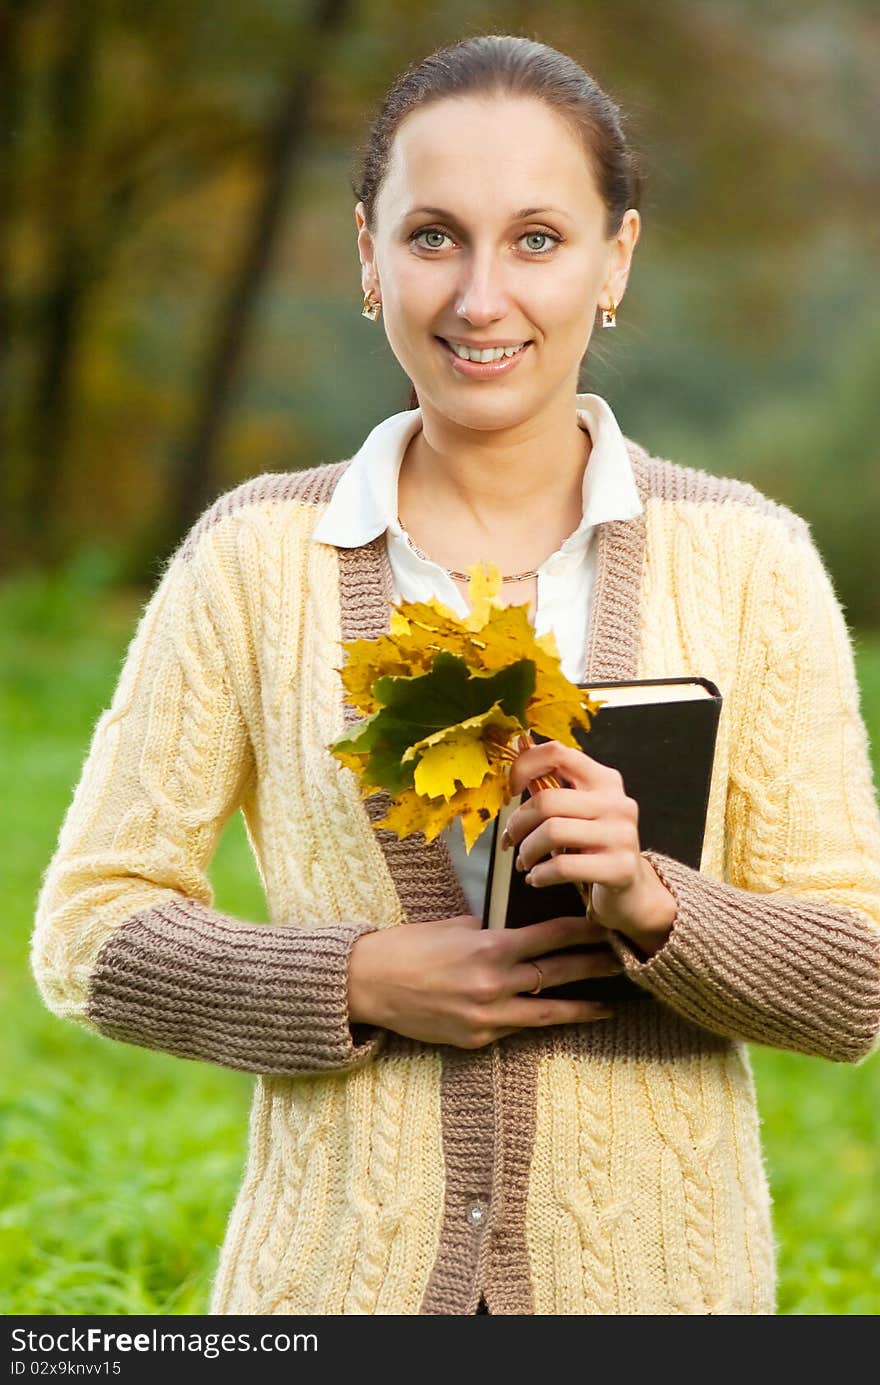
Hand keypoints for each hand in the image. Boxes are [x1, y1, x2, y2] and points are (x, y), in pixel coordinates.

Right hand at [348, 911, 621, 1048]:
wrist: (368, 985)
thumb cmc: (408, 946)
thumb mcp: (454, 926)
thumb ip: (491, 931)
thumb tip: (519, 931)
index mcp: (489, 947)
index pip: (551, 936)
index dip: (583, 931)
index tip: (604, 925)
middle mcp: (493, 984)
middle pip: (558, 974)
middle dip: (594, 966)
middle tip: (623, 962)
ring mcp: (486, 1016)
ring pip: (548, 1013)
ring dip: (581, 1007)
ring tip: (608, 1006)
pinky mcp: (476, 1040)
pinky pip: (515, 1029)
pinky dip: (534, 1020)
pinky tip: (554, 1017)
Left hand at [505, 739, 676, 958]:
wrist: (632, 891)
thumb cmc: (594, 847)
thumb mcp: (576, 813)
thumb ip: (550, 789)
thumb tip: (514, 763)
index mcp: (604, 780)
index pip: (558, 753)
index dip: (524, 767)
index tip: (511, 790)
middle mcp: (616, 802)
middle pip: (548, 800)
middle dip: (518, 823)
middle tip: (510, 840)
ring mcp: (621, 835)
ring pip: (552, 832)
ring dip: (527, 851)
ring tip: (524, 862)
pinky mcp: (620, 868)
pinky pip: (563, 866)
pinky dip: (540, 874)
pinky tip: (537, 878)